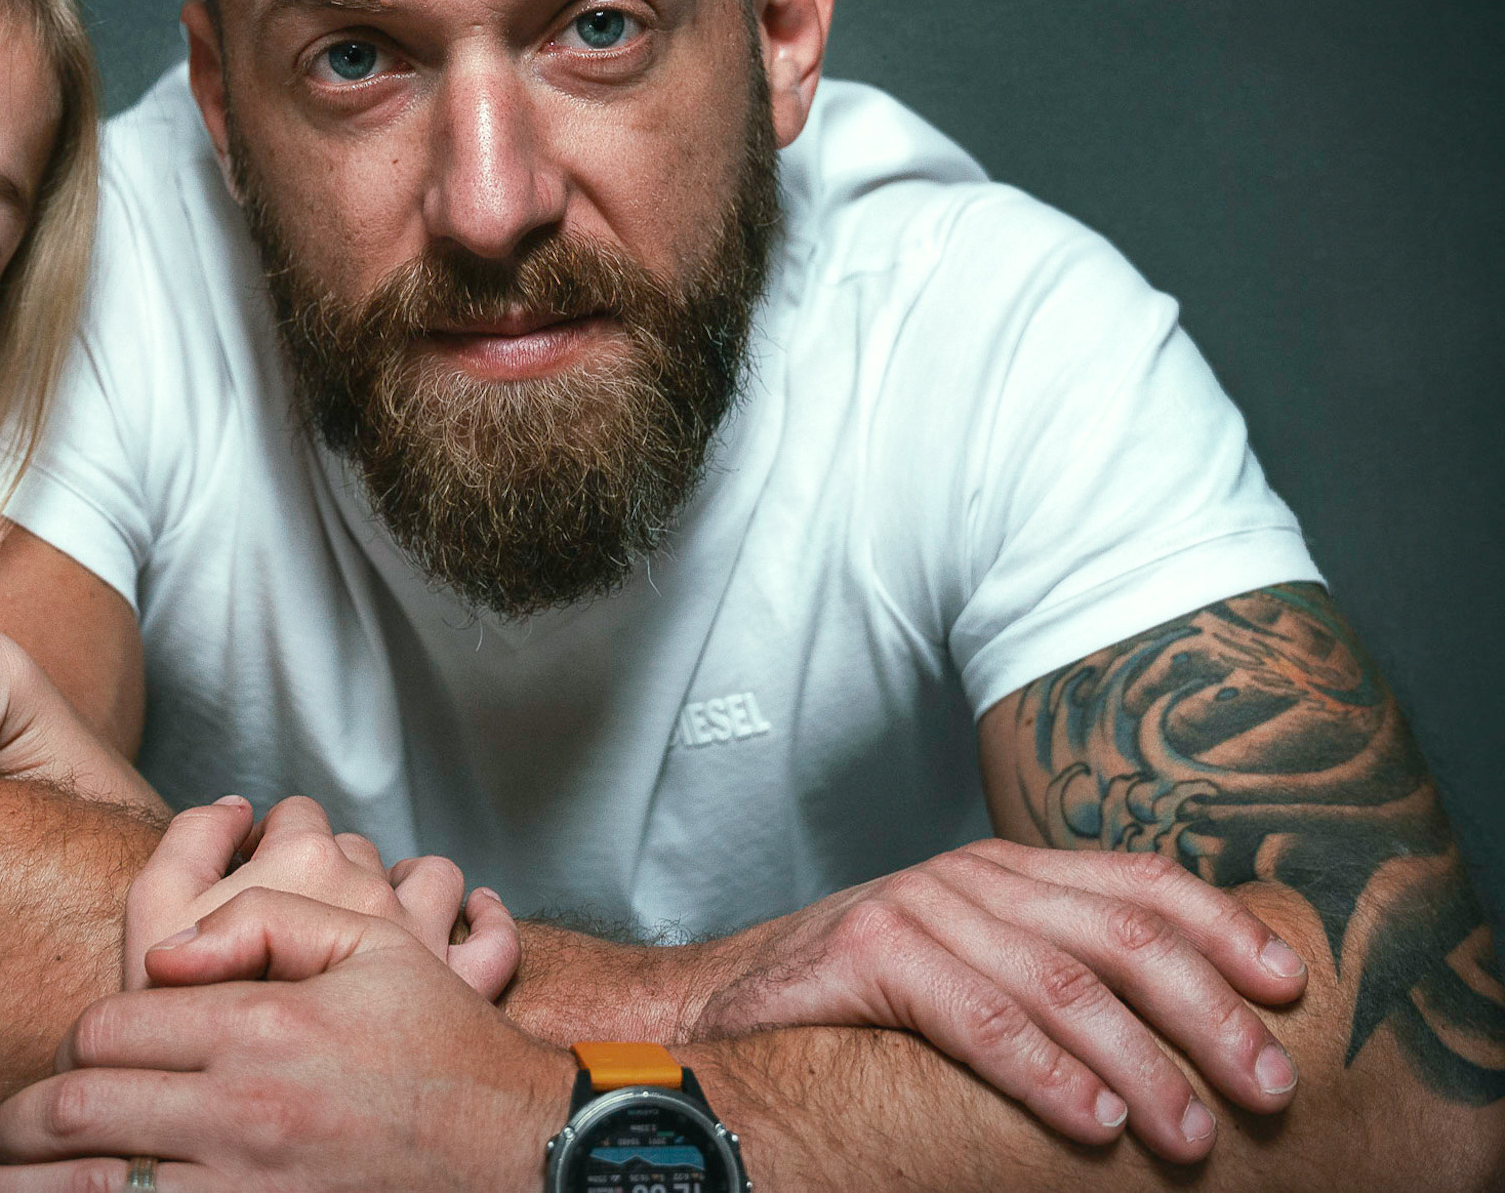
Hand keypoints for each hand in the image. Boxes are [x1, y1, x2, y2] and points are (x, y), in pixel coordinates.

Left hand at [0, 886, 566, 1192]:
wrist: (527, 1155)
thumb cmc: (446, 1050)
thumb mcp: (373, 945)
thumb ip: (263, 918)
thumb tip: (165, 948)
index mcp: (259, 1031)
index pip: (111, 1033)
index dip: (73, 1046)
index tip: (67, 1060)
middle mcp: (242, 1117)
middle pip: (80, 1118)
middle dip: (15, 1128)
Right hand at [127, 795, 519, 998]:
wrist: (235, 1105)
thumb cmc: (185, 1011)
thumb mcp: (153, 908)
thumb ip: (190, 840)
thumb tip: (236, 808)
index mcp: (303, 861)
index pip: (297, 815)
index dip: (272, 842)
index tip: (258, 876)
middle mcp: (371, 890)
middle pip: (359, 849)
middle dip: (332, 869)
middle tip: (301, 916)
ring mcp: (421, 939)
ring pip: (430, 878)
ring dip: (406, 884)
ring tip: (379, 912)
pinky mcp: (458, 993)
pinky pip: (495, 943)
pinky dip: (487, 923)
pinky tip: (471, 920)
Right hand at [673, 838, 1309, 1162]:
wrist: (714, 1010)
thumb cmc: (854, 1010)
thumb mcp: (965, 972)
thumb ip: (1050, 973)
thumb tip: (1181, 1030)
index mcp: (1005, 874)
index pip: (1140, 881)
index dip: (1225, 929)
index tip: (1292, 988)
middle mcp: (968, 879)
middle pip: (1123, 931)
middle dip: (1210, 1012)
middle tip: (1267, 1087)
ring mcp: (915, 909)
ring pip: (1063, 979)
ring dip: (1143, 1061)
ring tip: (1190, 1133)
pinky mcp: (864, 954)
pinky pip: (977, 1013)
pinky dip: (1043, 1070)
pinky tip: (1092, 1118)